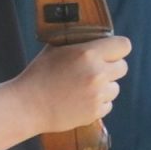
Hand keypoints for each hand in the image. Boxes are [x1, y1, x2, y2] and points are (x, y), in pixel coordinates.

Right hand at [12, 36, 129, 132]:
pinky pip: (108, 104)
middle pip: (122, 67)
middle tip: (96, 70)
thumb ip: (77, 43)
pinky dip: (98, 103)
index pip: (123, 46)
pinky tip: (81, 100)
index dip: (118, 48)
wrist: (27, 105)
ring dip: (105, 87)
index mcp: (88, 53)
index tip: (111, 51)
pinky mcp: (95, 112)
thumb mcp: (55, 49)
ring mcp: (97, 94)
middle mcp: (97, 73)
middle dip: (111, 67)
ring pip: (115, 88)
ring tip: (84, 87)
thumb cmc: (38, 74)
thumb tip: (92, 37)